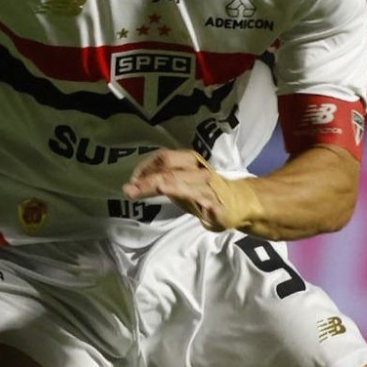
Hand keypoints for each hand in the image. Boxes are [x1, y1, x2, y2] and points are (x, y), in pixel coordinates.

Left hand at [123, 150, 262, 231]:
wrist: (237, 201)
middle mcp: (199, 171)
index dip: (145, 167)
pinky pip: (210, 203)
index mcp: (189, 161)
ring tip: (159, 187)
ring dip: (173, 187)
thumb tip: (132, 184)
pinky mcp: (219, 206)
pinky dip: (206, 204)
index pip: (164, 157)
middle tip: (129, 190)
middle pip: (171, 172)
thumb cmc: (202, 190)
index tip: (132, 180)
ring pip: (188, 186)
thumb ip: (159, 179)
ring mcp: (209, 188)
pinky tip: (203, 209)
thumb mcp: (179, 182)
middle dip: (149, 181)